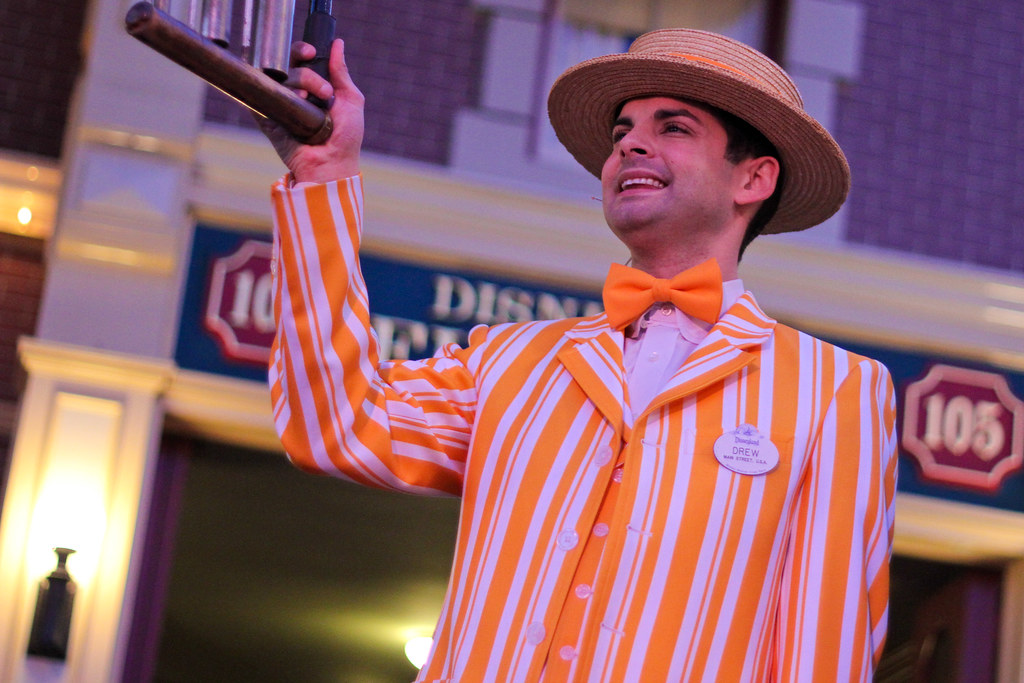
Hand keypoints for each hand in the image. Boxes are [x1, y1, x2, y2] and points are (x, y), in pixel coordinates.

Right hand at [258, 38, 364, 182]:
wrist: (332, 163)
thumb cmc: (346, 137)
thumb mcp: (351, 100)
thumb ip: (341, 72)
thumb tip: (337, 43)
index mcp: (313, 86)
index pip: (300, 59)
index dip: (302, 51)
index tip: (312, 53)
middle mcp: (295, 92)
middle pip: (289, 65)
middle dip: (306, 72)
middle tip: (323, 91)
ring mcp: (280, 103)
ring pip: (279, 78)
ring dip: (298, 84)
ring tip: (309, 101)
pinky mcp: (266, 116)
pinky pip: (260, 94)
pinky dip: (273, 93)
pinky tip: (290, 100)